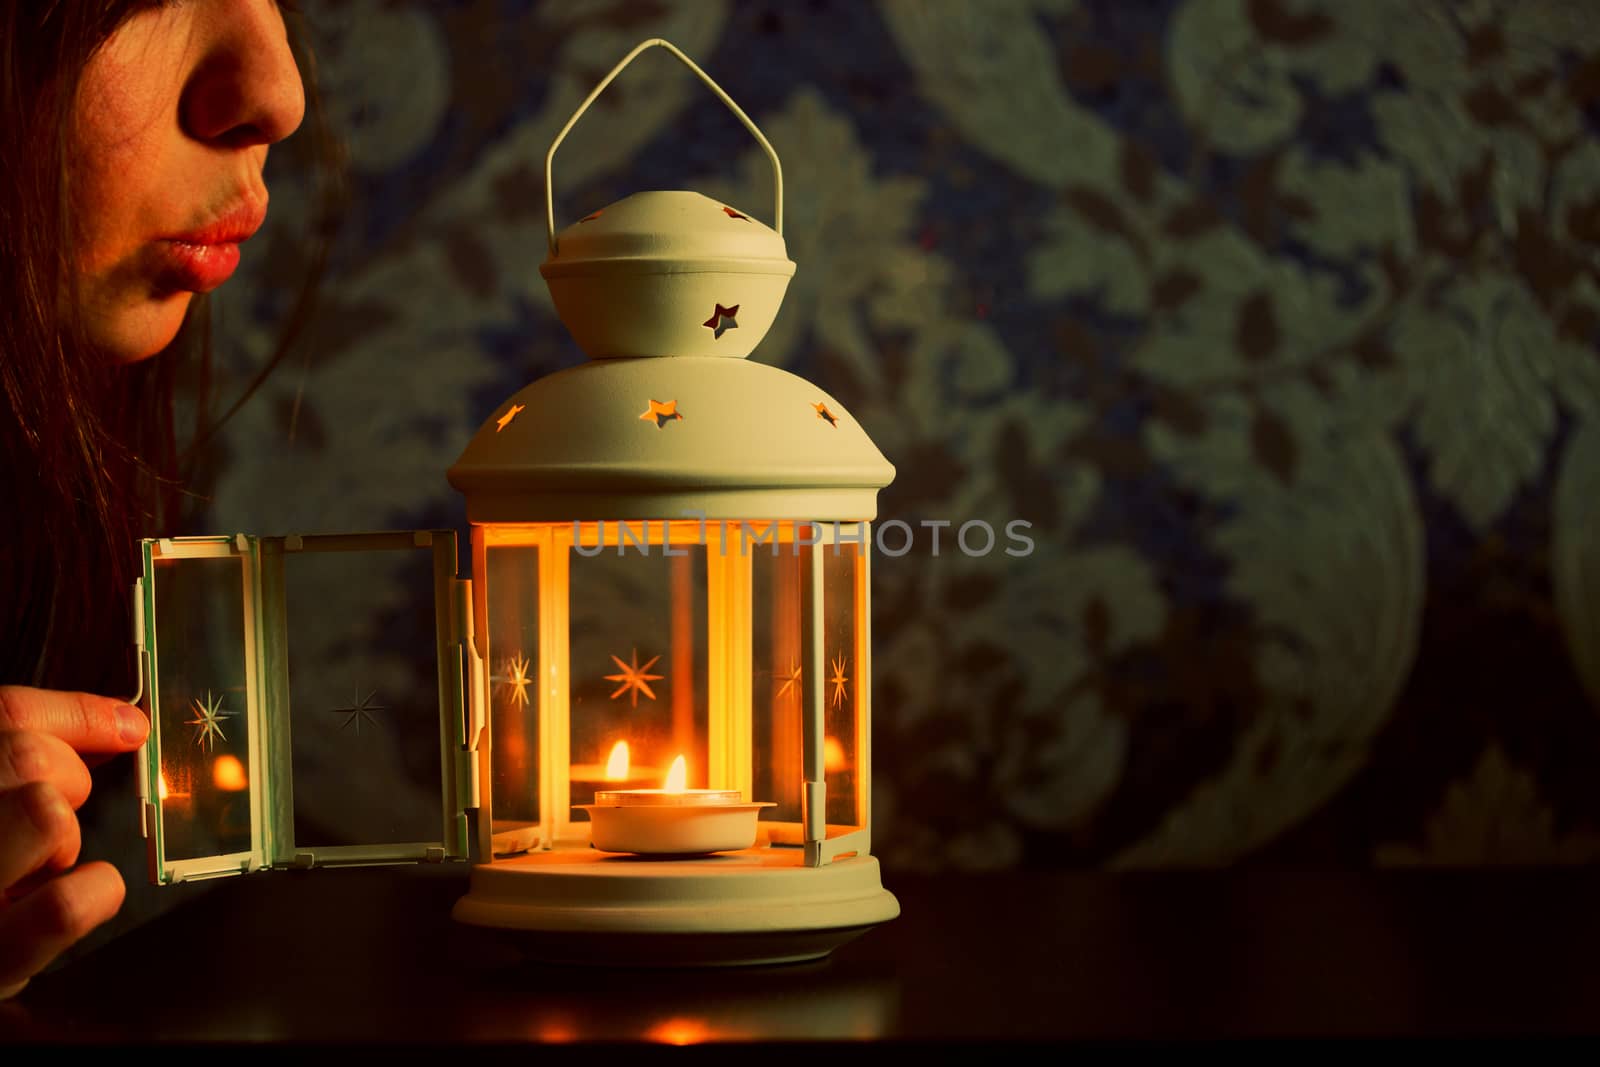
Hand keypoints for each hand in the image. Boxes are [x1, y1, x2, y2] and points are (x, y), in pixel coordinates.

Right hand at [0, 687, 147, 997]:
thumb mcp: (1, 801)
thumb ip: (38, 759)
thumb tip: (124, 722)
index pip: (7, 712)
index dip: (81, 713)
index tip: (130, 728)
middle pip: (27, 756)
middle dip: (69, 780)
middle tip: (57, 817)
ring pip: (46, 815)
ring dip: (66, 837)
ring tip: (40, 865)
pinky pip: (68, 904)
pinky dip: (95, 891)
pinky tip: (72, 895)